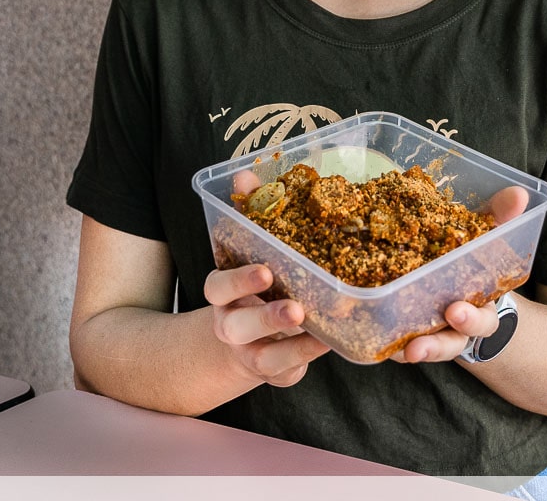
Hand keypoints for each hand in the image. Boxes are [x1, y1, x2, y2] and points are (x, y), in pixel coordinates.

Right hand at [205, 169, 329, 386]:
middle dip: (265, 317)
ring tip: (319, 331)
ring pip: (264, 358)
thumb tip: (243, 172)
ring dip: (291, 347)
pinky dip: (305, 363)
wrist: (238, 340)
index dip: (238, 280)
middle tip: (295, 308)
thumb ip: (249, 212)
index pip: (217, 286)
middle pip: (236, 326)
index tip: (264, 269)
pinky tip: (330, 344)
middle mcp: (232, 324)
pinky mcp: (274, 372)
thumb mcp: (249, 250)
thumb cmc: (254, 283)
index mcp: (223, 292)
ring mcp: (252, 353)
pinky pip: (287, 374)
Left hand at [393, 186, 529, 364]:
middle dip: (436, 345)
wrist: (448, 274)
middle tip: (418, 346)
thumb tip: (520, 193)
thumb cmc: (469, 258)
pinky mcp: (401, 332)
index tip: (455, 311)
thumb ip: (499, 217)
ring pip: (419, 347)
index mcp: (478, 307)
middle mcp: (453, 328)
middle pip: (449, 344)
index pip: (482, 321)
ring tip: (393, 351)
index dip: (471, 320)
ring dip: (405, 349)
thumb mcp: (483, 236)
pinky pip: (391, 343)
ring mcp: (427, 332)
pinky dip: (382, 342)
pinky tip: (369, 337)